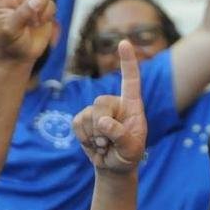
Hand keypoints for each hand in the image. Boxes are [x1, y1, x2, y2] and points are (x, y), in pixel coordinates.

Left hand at [0, 0, 55, 63]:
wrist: (21, 56)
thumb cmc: (8, 43)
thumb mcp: (9, 30)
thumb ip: (23, 13)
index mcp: (1, 0)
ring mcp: (31, 2)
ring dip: (40, 9)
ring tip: (33, 23)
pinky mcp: (44, 9)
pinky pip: (51, 6)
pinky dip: (46, 16)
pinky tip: (39, 24)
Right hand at [73, 41, 147, 172]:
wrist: (113, 167)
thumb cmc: (129, 155)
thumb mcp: (132, 150)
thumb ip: (121, 135)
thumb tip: (103, 122)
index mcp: (132, 105)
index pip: (131, 80)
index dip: (127, 62)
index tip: (124, 42)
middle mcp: (115, 104)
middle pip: (101, 103)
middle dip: (102, 125)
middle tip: (108, 143)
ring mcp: (98, 111)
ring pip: (88, 115)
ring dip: (94, 136)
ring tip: (104, 145)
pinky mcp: (83, 119)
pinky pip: (77, 123)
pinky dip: (84, 137)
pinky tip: (94, 145)